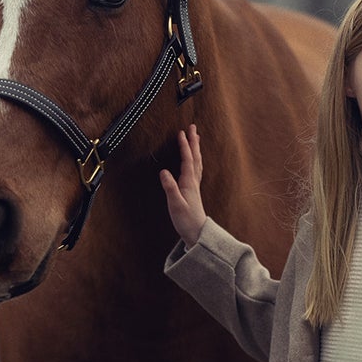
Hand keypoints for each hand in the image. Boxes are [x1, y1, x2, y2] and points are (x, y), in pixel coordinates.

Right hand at [159, 124, 206, 246]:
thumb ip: (170, 188)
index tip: (181, 132)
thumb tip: (164, 172)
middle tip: (192, 127)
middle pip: (195, 157)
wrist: (197, 234)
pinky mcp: (193, 191)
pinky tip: (193, 160)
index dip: (184, 146)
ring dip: (195, 149)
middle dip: (193, 142)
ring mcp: (194, 186)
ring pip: (197, 162)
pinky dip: (195, 160)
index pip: (187, 160)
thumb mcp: (175, 204)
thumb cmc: (186, 220)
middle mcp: (193, 182)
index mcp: (188, 183)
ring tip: (195, 138)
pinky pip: (195, 169)